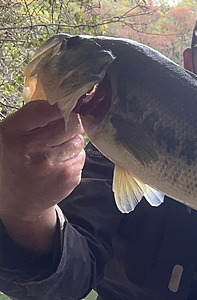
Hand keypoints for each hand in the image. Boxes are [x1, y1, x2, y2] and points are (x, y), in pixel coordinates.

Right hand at [0, 100, 84, 252]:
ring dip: (73, 142)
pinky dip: (75, 157)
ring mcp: (50, 165)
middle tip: (61, 133)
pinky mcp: (67, 176)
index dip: (60, 108)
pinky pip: (82, 156)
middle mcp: (29, 149)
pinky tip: (60, 165)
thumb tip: (66, 99)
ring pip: (78, 140)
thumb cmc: (16, 161)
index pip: (45, 110)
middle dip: (70, 125)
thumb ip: (34, 116)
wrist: (18, 200)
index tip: (65, 109)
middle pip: (68, 124)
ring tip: (56, 151)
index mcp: (11, 133)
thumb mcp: (13, 134)